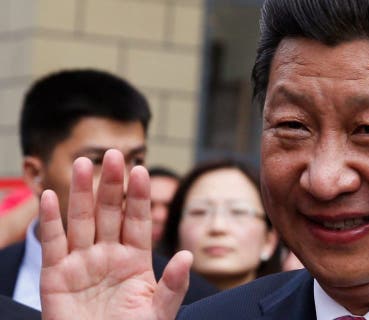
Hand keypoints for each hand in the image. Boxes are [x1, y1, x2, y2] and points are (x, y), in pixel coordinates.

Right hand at [39, 149, 192, 319]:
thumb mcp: (158, 312)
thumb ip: (173, 286)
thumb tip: (187, 256)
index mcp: (135, 260)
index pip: (138, 221)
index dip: (139, 196)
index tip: (142, 171)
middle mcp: (108, 255)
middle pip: (111, 212)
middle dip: (112, 184)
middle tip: (115, 154)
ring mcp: (82, 262)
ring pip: (82, 220)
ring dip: (82, 191)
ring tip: (83, 163)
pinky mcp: (56, 275)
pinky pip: (53, 243)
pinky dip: (50, 220)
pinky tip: (51, 196)